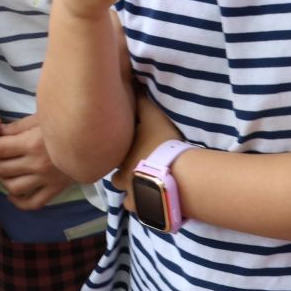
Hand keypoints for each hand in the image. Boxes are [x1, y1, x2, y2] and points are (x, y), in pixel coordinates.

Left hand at [0, 112, 75, 209]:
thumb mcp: (41, 118)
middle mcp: (36, 165)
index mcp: (31, 143)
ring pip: (13, 187)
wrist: (94, 140)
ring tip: (5, 170)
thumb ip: (17, 127)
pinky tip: (13, 194)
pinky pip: (32, 203)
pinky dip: (18, 202)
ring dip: (3, 179)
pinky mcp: (55, 190)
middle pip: (2, 168)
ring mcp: (45, 180)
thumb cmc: (66, 124)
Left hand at [112, 94, 180, 209]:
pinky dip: (146, 205)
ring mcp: (130, 194)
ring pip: (126, 192)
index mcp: (121, 154)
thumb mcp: (153, 115)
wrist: (177, 175)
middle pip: (118, 174)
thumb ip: (141, 100)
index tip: (138, 146)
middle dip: (127, 171)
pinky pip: (140, 208)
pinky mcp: (143, 209)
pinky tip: (156, 199)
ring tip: (149, 183)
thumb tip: (128, 81)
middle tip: (143, 165)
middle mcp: (120, 175)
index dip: (125, 149)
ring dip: (135, 188)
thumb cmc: (163, 143)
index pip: (113, 150)